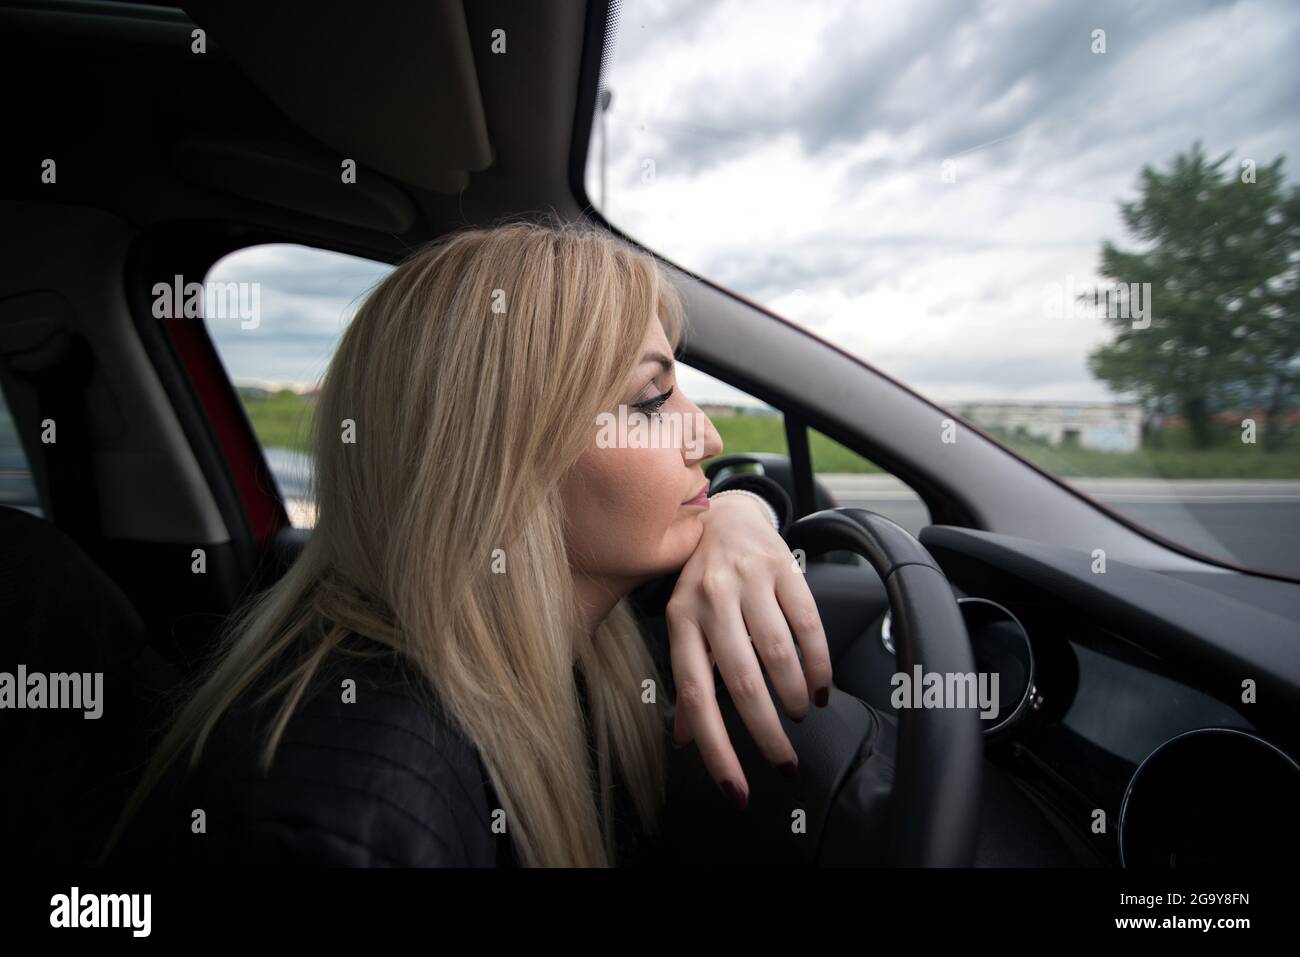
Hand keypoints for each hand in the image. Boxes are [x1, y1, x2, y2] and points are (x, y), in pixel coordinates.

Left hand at [666, 493, 832, 808]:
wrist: (725, 515)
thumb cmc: (701, 581)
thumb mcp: (684, 625)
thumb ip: (688, 680)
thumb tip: (684, 739)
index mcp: (681, 621)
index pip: (694, 695)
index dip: (715, 749)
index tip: (737, 791)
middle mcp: (710, 600)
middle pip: (740, 681)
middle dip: (765, 733)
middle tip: (784, 762)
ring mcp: (747, 581)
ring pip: (778, 655)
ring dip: (793, 697)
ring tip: (799, 715)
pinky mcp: (784, 567)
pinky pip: (808, 625)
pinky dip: (818, 664)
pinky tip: (820, 687)